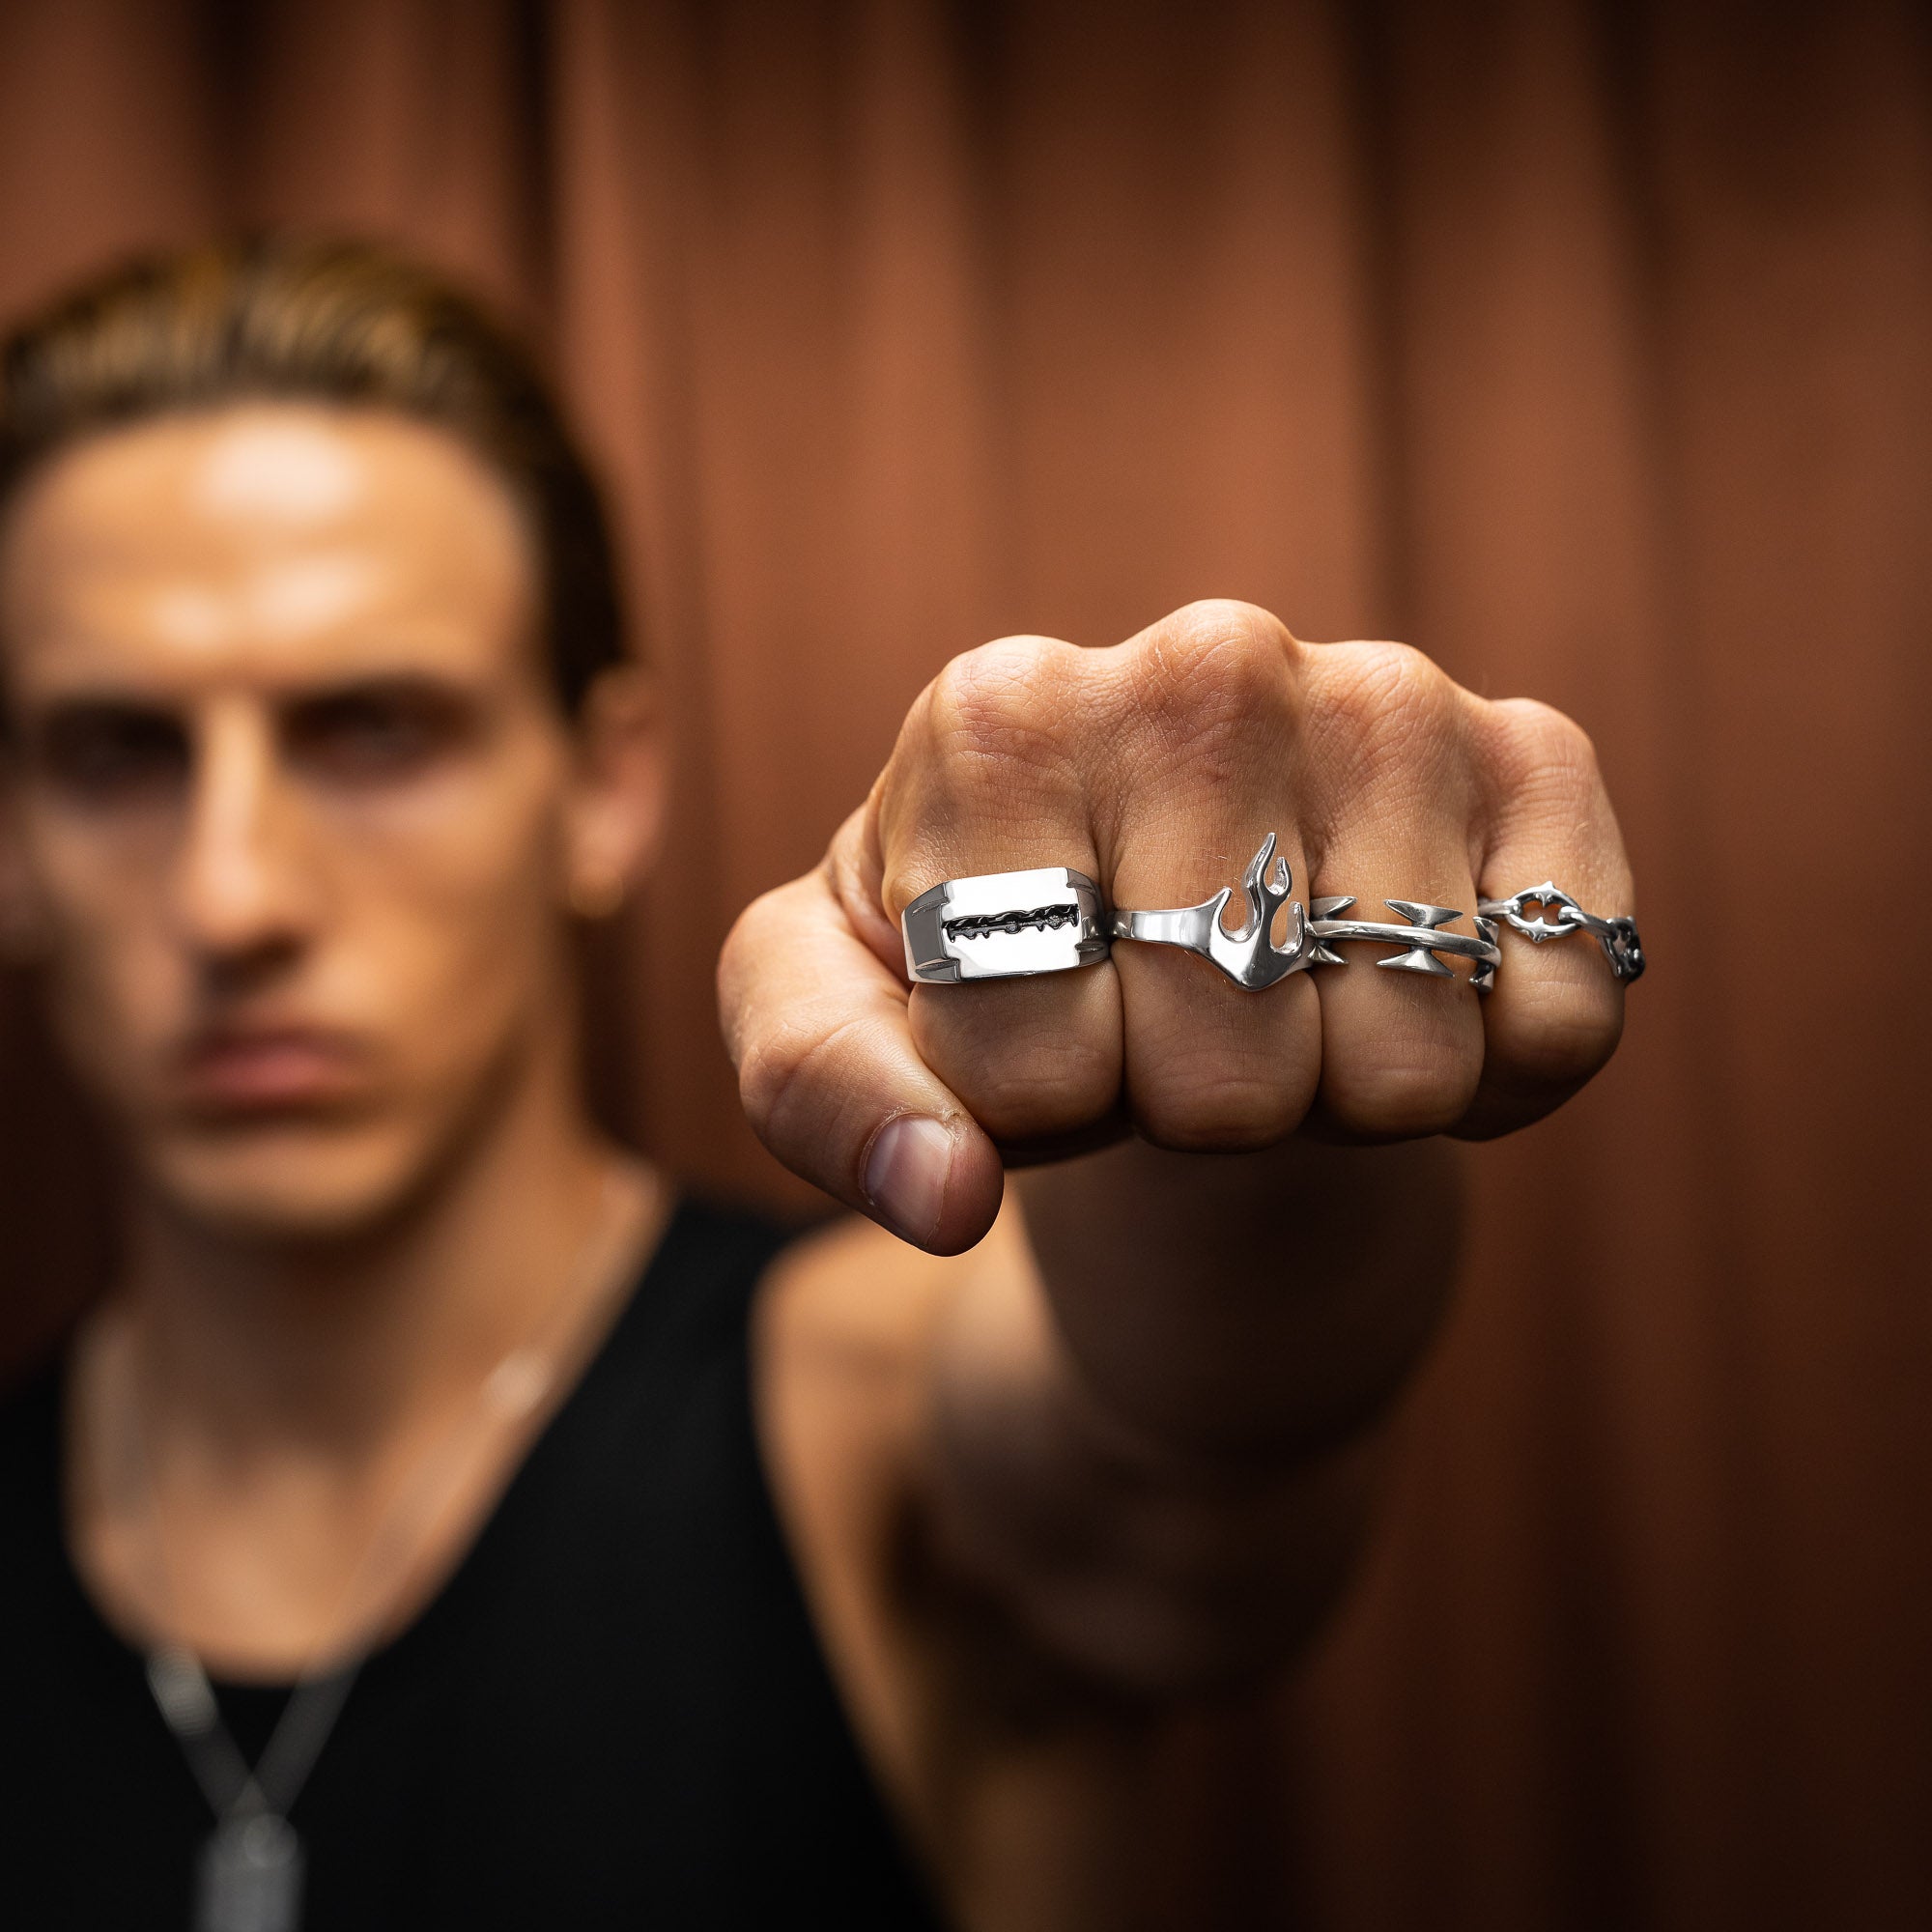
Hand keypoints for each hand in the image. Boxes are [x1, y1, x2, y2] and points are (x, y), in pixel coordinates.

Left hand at [719, 601, 1632, 1252]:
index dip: (1036, 1107)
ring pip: (1400, 1067)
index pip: (1033, 1060)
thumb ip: (823, 1098)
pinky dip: (1487, 1079)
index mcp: (996, 713)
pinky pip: (1557, 1023)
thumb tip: (946, 1194)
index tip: (1037, 1028)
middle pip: (1226, 1078)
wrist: (1165, 920)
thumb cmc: (989, 967)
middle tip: (1169, 1029)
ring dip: (1333, 1100)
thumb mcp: (832, 1021)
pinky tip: (1402, 998)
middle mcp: (1204, 663)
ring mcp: (1385, 698)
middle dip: (1188, 1112)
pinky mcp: (1538, 758)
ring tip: (1279, 1006)